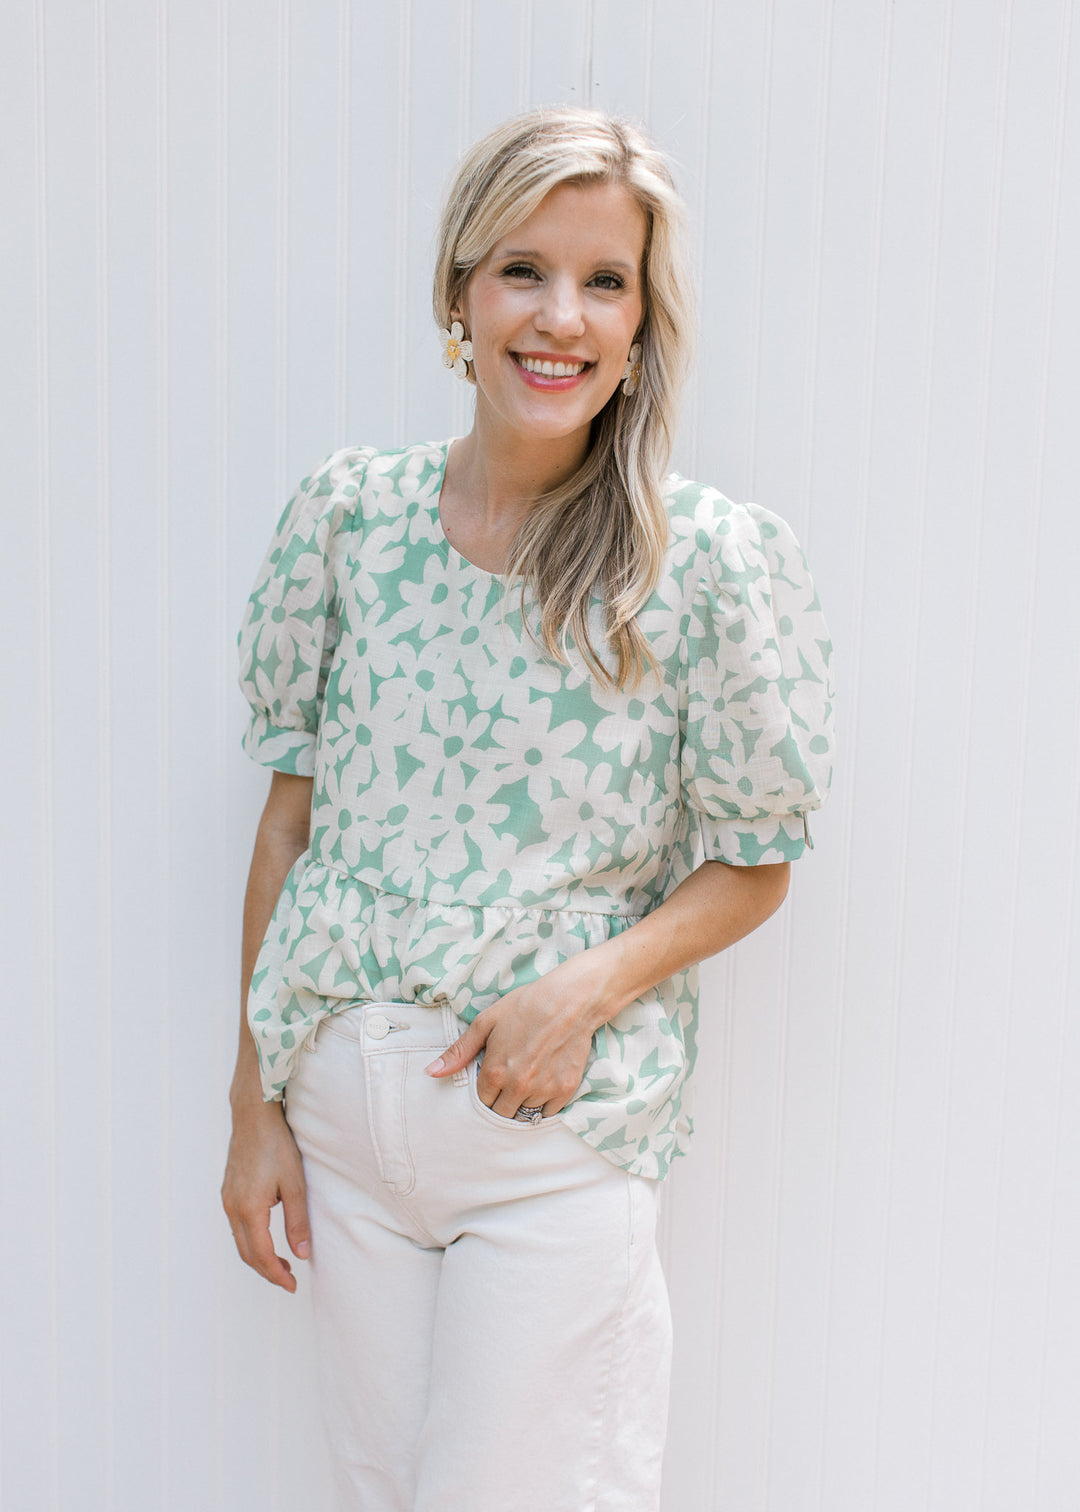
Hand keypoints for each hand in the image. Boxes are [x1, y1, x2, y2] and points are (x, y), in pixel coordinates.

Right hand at [221, 1099, 310, 1291]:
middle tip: (289, 1279)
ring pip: (240, 1241)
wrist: (253, 1115)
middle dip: (267, 1271)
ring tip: (281, 1263)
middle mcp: (232, 1207)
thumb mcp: (294, 1184)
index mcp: (249, 1209)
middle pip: (247, 1253)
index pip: (261, 1255)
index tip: (292, 1285)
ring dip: (258, 1257)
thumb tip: (302, 1253)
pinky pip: (237, 1226)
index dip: (276, 1274)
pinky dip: (251, 1240)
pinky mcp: (228, 1191)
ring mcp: (227, 1199)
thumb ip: (297, 1220)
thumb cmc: (276, 1145)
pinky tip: (267, 1238)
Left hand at [423, 957, 608, 1118]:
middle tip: (507, 1083)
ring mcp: (543, 1090)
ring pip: (525, 1115)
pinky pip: (548, 1114)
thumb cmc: (526, 1005)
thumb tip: (431, 1072)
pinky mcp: (565, 1090)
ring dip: (522, 1104)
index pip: (481, 1102)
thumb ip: (459, 1051)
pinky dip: (544, 1105)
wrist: (571, 999)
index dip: (485, 1092)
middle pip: (502, 1114)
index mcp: (495, 1071)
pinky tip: (543, 1085)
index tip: (491, 1080)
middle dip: (501, 1102)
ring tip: (527, 1080)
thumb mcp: (486, 1022)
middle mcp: (518, 1086)